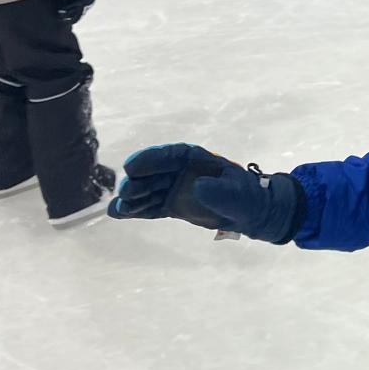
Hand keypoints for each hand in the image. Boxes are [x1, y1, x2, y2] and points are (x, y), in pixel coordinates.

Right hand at [108, 144, 304, 242]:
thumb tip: (196, 187)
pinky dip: (135, 211)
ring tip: (118, 209)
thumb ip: (219, 191)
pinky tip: (117, 214)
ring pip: (148, 191)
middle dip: (139, 181)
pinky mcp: (171, 205)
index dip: (150, 159)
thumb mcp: (237, 194)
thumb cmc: (247, 198)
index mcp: (196, 159)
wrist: (251, 213)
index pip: (170, 155)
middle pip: (154, 173)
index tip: (132, 166)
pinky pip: (150, 207)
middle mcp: (180, 171)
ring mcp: (173, 187)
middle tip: (126, 191)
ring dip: (133, 199)